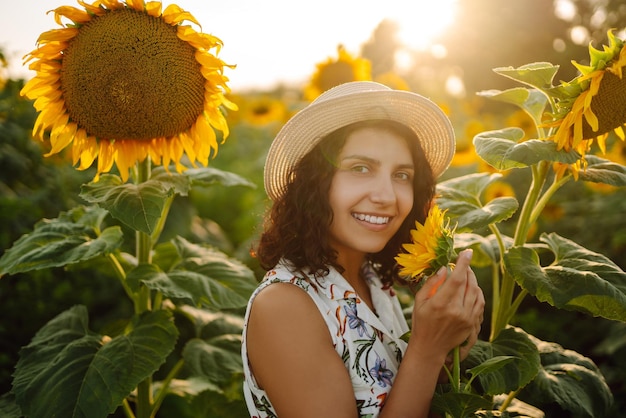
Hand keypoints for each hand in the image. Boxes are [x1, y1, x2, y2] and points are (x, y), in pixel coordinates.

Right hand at [407, 249, 484, 364]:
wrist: (430, 347)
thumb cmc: (421, 322)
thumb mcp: (420, 301)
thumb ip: (431, 283)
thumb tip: (444, 268)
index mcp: (440, 303)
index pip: (456, 279)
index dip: (463, 264)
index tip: (467, 252)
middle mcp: (456, 310)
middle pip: (468, 283)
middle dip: (467, 269)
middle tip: (463, 262)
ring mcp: (466, 318)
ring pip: (476, 292)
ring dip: (473, 279)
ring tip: (466, 274)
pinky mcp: (472, 323)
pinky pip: (480, 303)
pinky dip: (478, 292)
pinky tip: (471, 287)